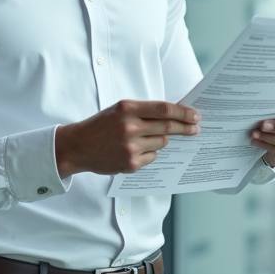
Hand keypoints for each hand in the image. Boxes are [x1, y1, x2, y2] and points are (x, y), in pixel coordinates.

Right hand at [55, 100, 199, 178]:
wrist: (78, 146)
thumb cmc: (100, 125)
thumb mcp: (119, 110)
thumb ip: (144, 111)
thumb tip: (173, 114)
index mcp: (127, 109)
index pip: (164, 109)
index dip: (183, 112)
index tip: (195, 115)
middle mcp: (129, 127)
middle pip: (168, 127)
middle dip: (185, 128)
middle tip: (196, 128)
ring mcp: (130, 147)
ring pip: (161, 143)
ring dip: (162, 140)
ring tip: (148, 138)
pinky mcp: (131, 164)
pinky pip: (152, 156)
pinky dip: (150, 152)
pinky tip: (135, 149)